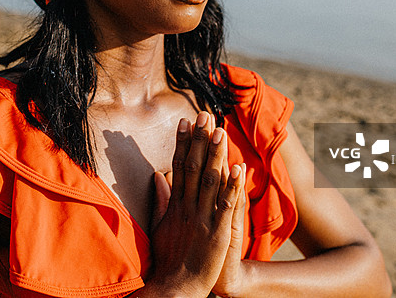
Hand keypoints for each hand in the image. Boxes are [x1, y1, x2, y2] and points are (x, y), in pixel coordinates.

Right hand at [148, 112, 245, 297]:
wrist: (175, 289)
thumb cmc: (168, 260)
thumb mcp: (160, 226)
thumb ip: (160, 200)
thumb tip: (156, 176)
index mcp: (175, 204)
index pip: (178, 166)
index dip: (182, 142)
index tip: (186, 121)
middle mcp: (187, 207)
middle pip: (192, 167)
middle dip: (199, 140)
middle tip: (204, 114)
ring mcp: (202, 219)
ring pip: (209, 181)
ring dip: (215, 155)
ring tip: (220, 131)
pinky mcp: (217, 233)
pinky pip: (226, 205)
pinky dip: (232, 186)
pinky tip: (239, 168)